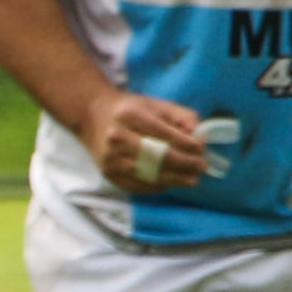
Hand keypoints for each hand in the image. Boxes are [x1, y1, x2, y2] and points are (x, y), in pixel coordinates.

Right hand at [80, 90, 206, 190]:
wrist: (90, 115)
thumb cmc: (129, 110)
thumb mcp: (155, 104)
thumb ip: (182, 116)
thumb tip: (200, 136)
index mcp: (130, 115)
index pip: (164, 134)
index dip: (187, 144)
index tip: (202, 149)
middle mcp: (116, 137)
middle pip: (157, 156)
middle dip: (185, 164)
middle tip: (201, 167)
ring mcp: (109, 157)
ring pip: (148, 174)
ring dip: (175, 180)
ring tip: (191, 179)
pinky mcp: (107, 172)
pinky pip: (137, 185)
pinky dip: (158, 186)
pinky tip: (171, 183)